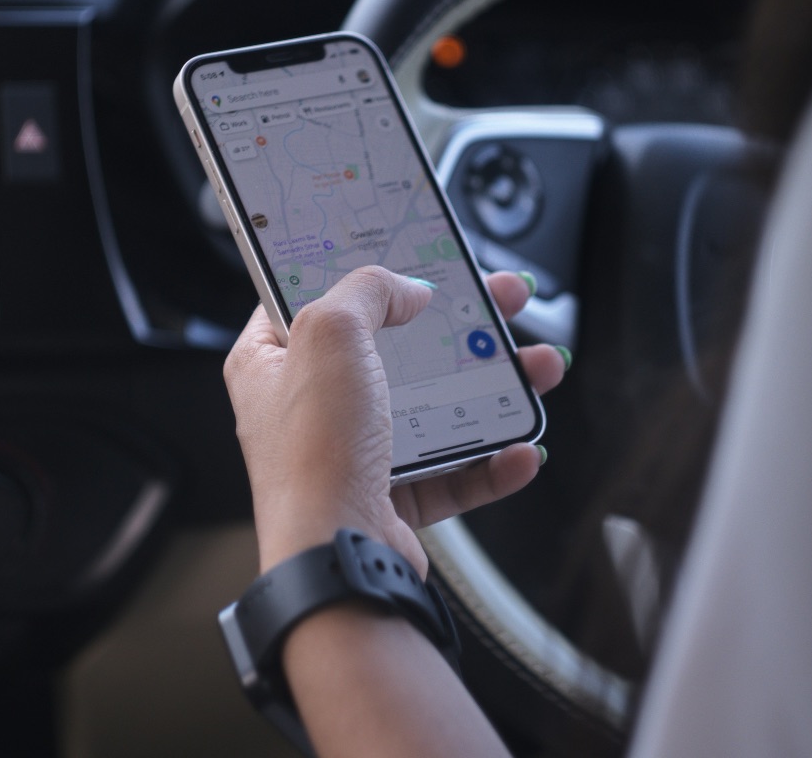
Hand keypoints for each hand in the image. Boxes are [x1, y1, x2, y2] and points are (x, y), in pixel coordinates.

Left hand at [223, 266, 569, 574]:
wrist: (338, 553)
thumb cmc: (314, 452)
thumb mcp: (329, 334)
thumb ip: (367, 291)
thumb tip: (405, 288)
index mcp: (271, 362)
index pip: (313, 298)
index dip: (365, 274)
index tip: (412, 257)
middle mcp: (308, 407)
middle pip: (395, 348)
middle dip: (459, 325)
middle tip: (503, 302)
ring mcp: (352, 453)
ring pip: (434, 406)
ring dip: (493, 387)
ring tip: (540, 369)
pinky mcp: (391, 497)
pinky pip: (451, 472)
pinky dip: (491, 461)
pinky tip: (521, 447)